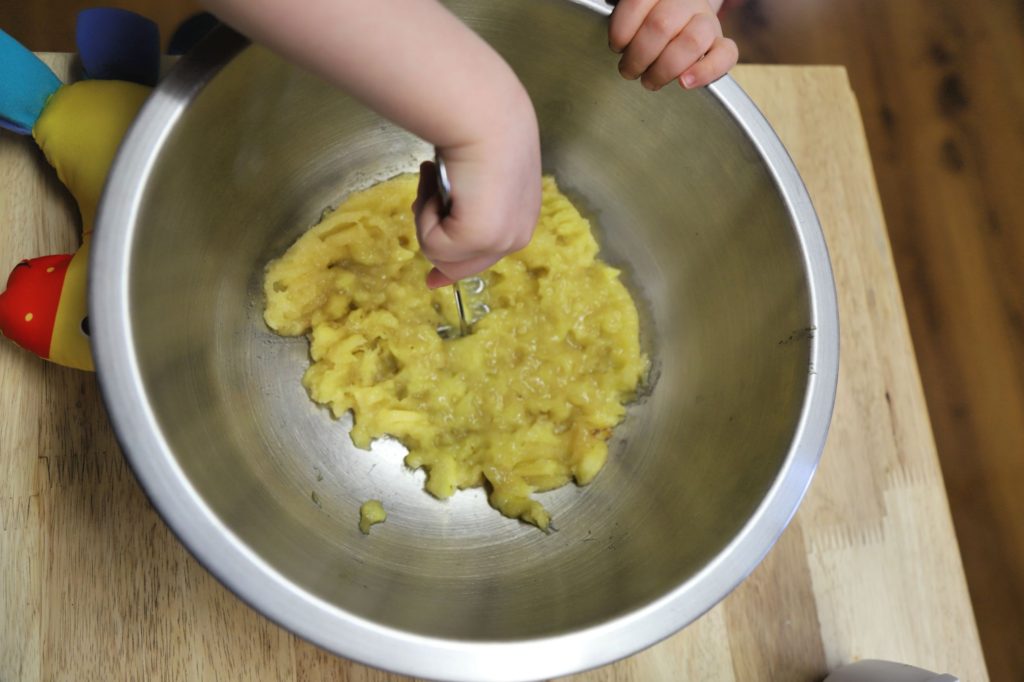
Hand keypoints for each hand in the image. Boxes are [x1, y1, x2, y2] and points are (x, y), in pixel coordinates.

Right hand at [412, 91, 541, 288]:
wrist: (482, 111)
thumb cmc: (478, 127)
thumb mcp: (474, 174)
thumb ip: (460, 206)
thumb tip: (435, 239)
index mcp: (522, 218)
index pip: (485, 257)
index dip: (453, 265)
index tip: (433, 280)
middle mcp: (518, 234)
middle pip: (459, 263)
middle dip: (432, 227)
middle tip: (430, 184)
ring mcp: (502, 239)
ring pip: (441, 253)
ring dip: (428, 213)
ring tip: (438, 175)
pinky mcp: (481, 237)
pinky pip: (433, 244)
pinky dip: (425, 212)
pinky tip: (439, 181)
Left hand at [609, 0, 737, 90]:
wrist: (683, 20)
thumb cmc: (650, 20)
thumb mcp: (635, 11)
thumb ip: (626, 17)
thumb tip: (615, 39)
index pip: (637, 3)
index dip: (621, 30)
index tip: (616, 46)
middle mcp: (687, 0)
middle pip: (661, 26)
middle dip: (638, 56)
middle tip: (629, 71)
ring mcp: (707, 21)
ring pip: (691, 42)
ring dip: (663, 69)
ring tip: (650, 81)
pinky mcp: (722, 44)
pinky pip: (725, 55)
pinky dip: (704, 72)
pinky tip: (685, 83)